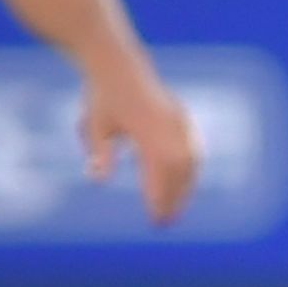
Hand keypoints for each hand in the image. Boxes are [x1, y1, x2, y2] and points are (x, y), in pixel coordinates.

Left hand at [82, 62, 199, 224]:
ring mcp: (178, 120)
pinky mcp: (181, 116)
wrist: (118, 65)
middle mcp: (168, 125)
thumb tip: (98, 179)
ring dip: (186, 185)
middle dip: (175, 198)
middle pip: (179, 170)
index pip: (159, 173)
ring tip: (175, 207)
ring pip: (190, 160)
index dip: (160, 198)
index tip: (156, 219)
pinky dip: (191, 166)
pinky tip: (185, 181)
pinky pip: (192, 147)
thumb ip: (99, 154)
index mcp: (147, 130)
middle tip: (165, 221)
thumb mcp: (94, 126)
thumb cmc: (102, 98)